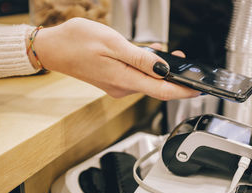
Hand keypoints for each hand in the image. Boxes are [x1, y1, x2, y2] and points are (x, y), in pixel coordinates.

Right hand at [30, 18, 199, 99]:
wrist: (53, 48)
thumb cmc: (77, 42)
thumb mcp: (112, 44)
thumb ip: (139, 58)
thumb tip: (163, 68)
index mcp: (124, 80)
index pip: (162, 91)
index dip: (183, 91)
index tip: (198, 89)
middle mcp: (122, 87)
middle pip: (156, 87)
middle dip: (173, 77)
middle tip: (184, 61)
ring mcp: (117, 86)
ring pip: (146, 81)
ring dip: (159, 70)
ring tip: (168, 54)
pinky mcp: (113, 81)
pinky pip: (136, 77)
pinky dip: (145, 68)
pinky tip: (147, 55)